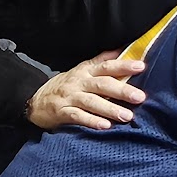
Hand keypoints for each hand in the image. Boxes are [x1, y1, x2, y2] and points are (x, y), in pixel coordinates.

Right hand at [26, 51, 146, 130]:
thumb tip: (123, 49)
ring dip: (110, 109)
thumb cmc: (67, 84)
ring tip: (127, 116)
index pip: (106, 66)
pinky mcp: (61, 112)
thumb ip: (102, 61)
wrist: (35, 99)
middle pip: (102, 84)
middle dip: (122, 90)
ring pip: (91, 101)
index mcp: (86, 71)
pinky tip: (105, 126)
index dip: (123, 65)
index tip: (141, 66)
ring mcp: (69, 97)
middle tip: (140, 97)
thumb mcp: (82, 69)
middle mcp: (79, 82)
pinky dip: (91, 121)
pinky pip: (77, 116)